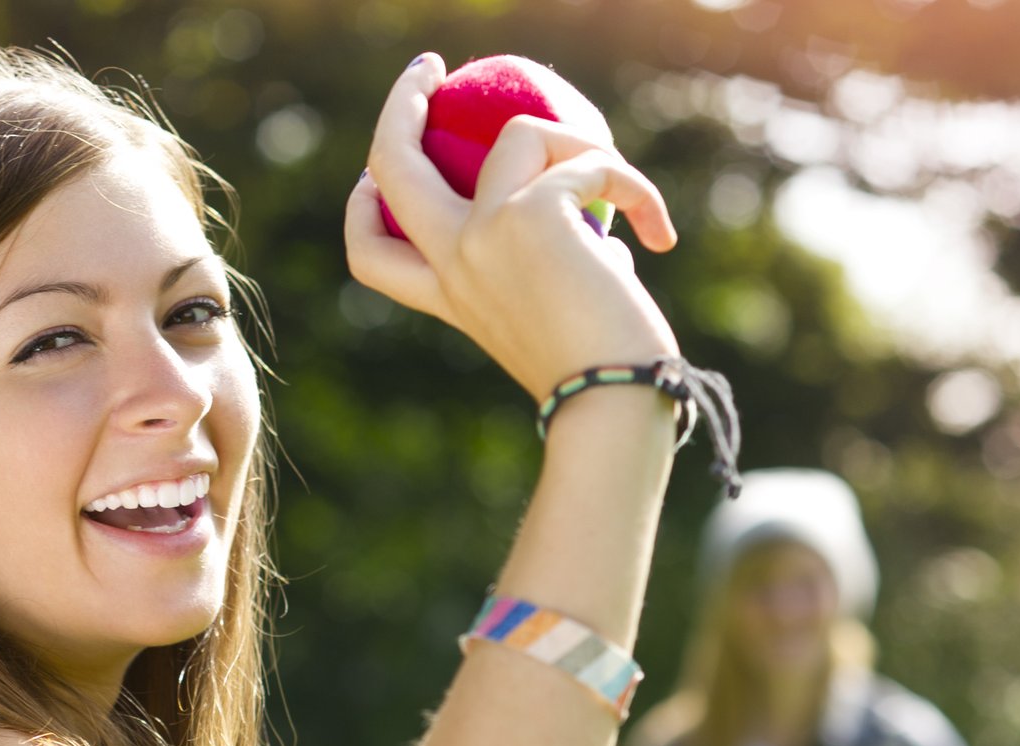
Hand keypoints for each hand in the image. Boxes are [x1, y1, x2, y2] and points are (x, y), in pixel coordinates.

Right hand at [345, 53, 680, 399]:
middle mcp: (453, 262)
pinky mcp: (532, 214)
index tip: (373, 178)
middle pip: (392, 164)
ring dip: (582, 145)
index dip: (363, 207)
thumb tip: (598, 218)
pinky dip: (631, 187)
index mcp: (448, 297)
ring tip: (619, 188)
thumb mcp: (553, 317)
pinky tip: (657, 232)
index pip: (371, 252)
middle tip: (429, 70)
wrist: (615, 401)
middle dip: (402, 103)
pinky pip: (589, 162)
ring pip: (517, 134)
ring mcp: (485, 235)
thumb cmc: (601, 375)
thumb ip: (550, 267)